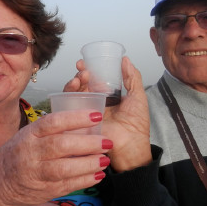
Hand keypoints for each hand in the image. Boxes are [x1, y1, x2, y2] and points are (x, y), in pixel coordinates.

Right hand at [0, 110, 111, 205]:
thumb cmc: (17, 154)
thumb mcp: (27, 136)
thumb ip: (50, 131)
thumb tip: (84, 123)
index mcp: (29, 134)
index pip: (53, 122)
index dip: (76, 118)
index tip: (97, 115)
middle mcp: (30, 153)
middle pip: (61, 146)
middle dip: (88, 143)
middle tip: (108, 141)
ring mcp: (35, 174)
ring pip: (65, 169)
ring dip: (89, 164)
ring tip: (105, 160)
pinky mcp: (42, 191)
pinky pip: (66, 185)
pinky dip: (84, 180)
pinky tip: (98, 175)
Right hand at [64, 57, 151, 171]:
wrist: (131, 146)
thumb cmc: (137, 125)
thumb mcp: (138, 96)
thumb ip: (132, 77)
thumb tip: (126, 60)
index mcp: (108, 97)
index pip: (95, 80)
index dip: (90, 69)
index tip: (87, 61)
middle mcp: (95, 103)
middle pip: (82, 84)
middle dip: (80, 73)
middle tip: (83, 68)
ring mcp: (86, 111)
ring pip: (74, 92)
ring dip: (75, 81)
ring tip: (81, 76)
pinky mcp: (79, 120)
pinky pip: (69, 105)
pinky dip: (69, 93)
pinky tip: (74, 86)